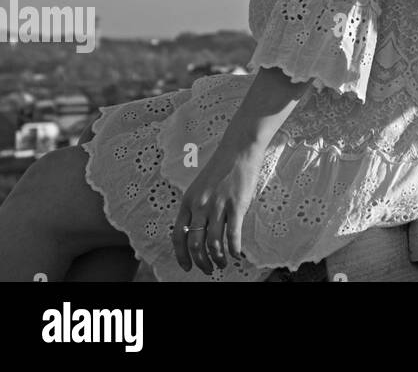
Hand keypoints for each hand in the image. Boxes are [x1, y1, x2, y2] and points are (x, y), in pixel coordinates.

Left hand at [171, 134, 266, 274]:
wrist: (239, 148)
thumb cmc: (222, 166)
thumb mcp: (200, 186)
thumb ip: (197, 207)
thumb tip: (200, 230)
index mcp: (188, 202)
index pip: (177, 236)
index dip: (181, 256)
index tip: (187, 267)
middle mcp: (199, 206)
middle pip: (194, 243)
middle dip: (200, 262)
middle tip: (207, 270)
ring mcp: (218, 206)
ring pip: (213, 243)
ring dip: (217, 258)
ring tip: (222, 264)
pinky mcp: (236, 205)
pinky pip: (233, 234)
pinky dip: (234, 249)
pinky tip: (236, 255)